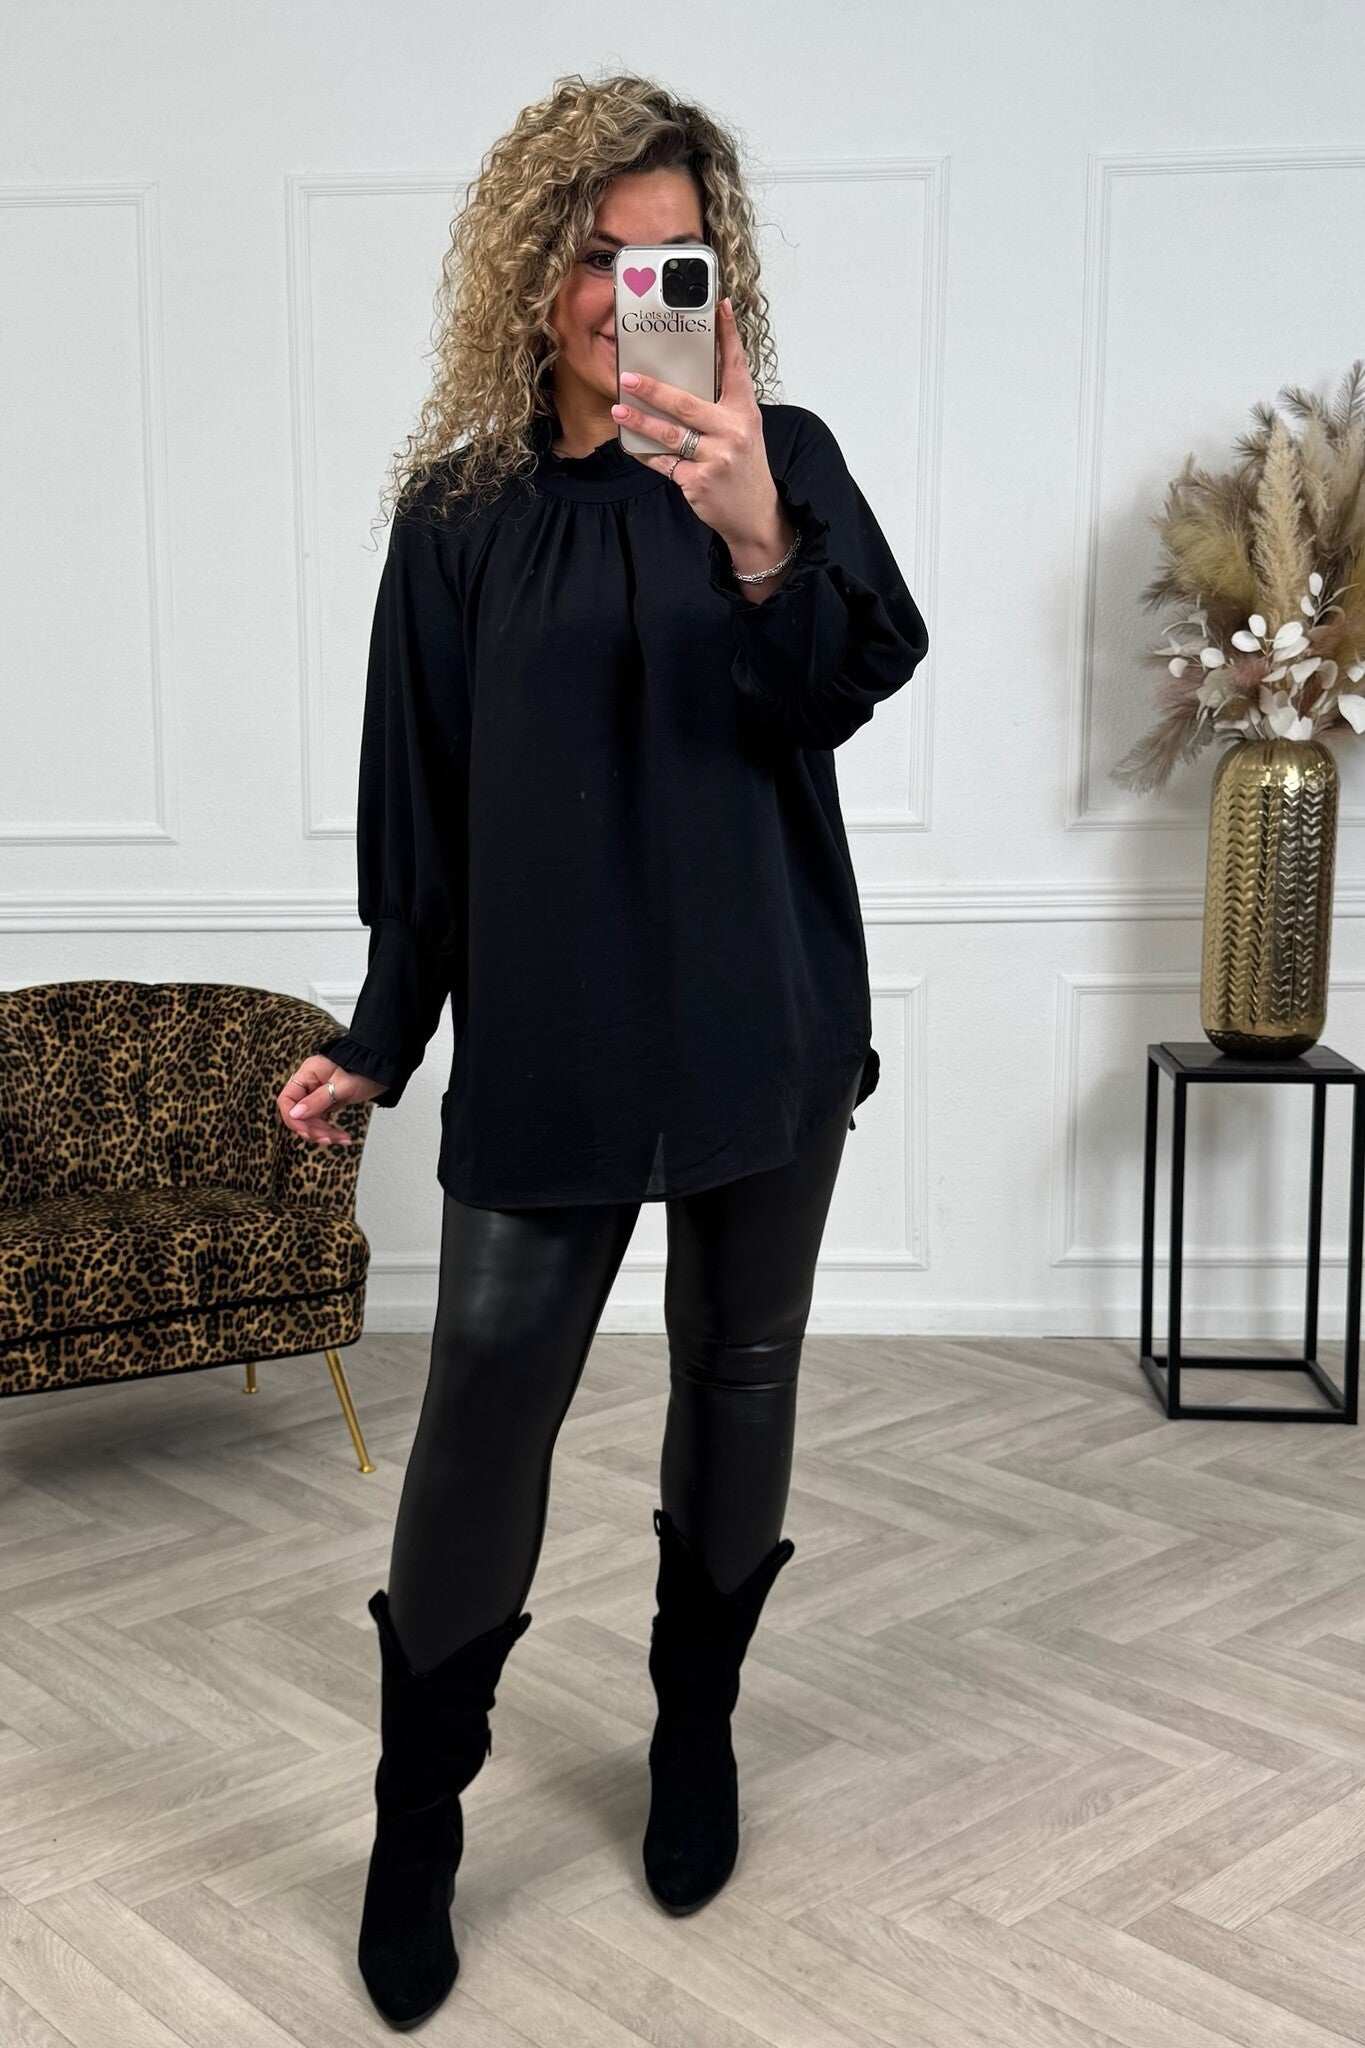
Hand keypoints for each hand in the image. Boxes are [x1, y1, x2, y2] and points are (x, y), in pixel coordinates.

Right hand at [277, 1056, 384, 1145]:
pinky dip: (331, 1131)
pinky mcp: (328, 1103)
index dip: (292, 1118)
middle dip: (312, 1129)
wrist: (385, 1069)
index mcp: (308, 1073)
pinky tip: (344, 1138)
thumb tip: (294, 1115)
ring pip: (311, 1121)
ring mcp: (318, 1094)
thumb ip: (317, 1100)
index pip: (287, 1099)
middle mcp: (310, 1084)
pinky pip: (322, 1121)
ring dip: (324, 1134)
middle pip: (299, 1114)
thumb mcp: (342, 1086)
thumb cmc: (365, 1070)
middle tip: (328, 1139)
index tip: (305, 1131)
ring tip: (342, 1139)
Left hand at [608, 298, 795, 560]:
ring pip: (670, 435)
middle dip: (653, 389)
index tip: (720, 306)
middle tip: (627, 376)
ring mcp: (715, 458)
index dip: (728, 335)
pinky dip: (646, 454)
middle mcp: (732, 431)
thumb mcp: (743, 430)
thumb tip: (681, 381)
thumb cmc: (744, 467)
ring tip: (618, 411)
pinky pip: (663, 464)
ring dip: (640, 422)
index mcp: (745, 411)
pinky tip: (632, 445)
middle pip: (686, 404)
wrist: (755, 515)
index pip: (736, 366)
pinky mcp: (697, 482)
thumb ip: (720, 406)